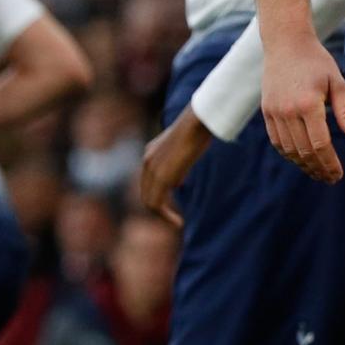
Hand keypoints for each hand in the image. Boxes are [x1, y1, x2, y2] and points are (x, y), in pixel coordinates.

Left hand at [139, 109, 214, 224]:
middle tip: (174, 219)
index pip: (148, 182)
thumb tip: (178, 183)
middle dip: (159, 209)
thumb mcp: (185, 148)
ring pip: (150, 201)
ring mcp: (152, 169)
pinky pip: (157, 203)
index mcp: (151, 154)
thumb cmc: (199, 129)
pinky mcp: (161, 177)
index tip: (173, 206)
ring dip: (163, 215)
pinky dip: (166, 216)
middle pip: (146, 194)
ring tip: (177, 223)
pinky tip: (178, 222)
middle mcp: (147, 162)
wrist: (198, 121)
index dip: (159, 196)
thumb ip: (178, 165)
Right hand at [262, 35, 344, 181]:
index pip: (320, 144)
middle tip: (330, 178)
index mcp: (309, 104)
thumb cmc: (316, 61)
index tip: (338, 174)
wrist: (285, 43)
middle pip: (304, 151)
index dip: (330, 163)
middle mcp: (288, 111)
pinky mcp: (266, 111)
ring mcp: (274, 112)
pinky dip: (289, 154)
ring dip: (303, 165)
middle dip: (318, 169)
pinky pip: (277, 141)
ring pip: (288, 150)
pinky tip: (301, 159)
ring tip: (317, 172)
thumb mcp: (337, 83)